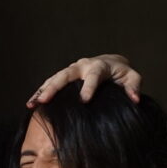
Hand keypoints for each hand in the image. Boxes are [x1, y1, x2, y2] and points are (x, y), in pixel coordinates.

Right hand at [27, 54, 141, 106]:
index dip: (89, 88)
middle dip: (55, 87)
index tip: (84, 101)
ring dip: (43, 90)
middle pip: (66, 75)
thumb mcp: (132, 77)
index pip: (93, 76)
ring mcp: (72, 70)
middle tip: (45, 100)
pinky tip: (31, 104)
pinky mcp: (65, 76)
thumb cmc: (122, 73)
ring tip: (33, 103)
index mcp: (99, 66)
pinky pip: (50, 82)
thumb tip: (135, 99)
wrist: (112, 63)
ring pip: (54, 78)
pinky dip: (40, 92)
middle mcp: (82, 66)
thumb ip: (134, 87)